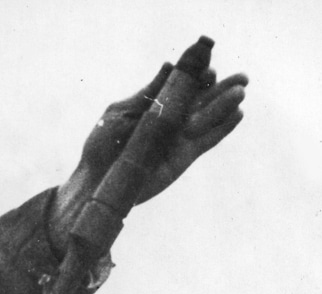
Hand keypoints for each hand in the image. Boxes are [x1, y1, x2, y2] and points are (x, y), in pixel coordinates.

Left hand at [49, 60, 247, 251]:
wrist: (97, 182)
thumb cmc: (103, 145)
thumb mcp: (122, 113)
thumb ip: (148, 93)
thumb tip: (169, 66)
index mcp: (156, 103)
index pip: (183, 84)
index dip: (199, 75)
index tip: (209, 70)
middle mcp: (171, 119)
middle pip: (202, 99)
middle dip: (222, 87)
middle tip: (243, 77)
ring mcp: (179, 138)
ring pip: (208, 118)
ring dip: (227, 104)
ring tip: (242, 92)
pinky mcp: (183, 158)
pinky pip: (208, 141)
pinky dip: (223, 129)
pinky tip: (238, 115)